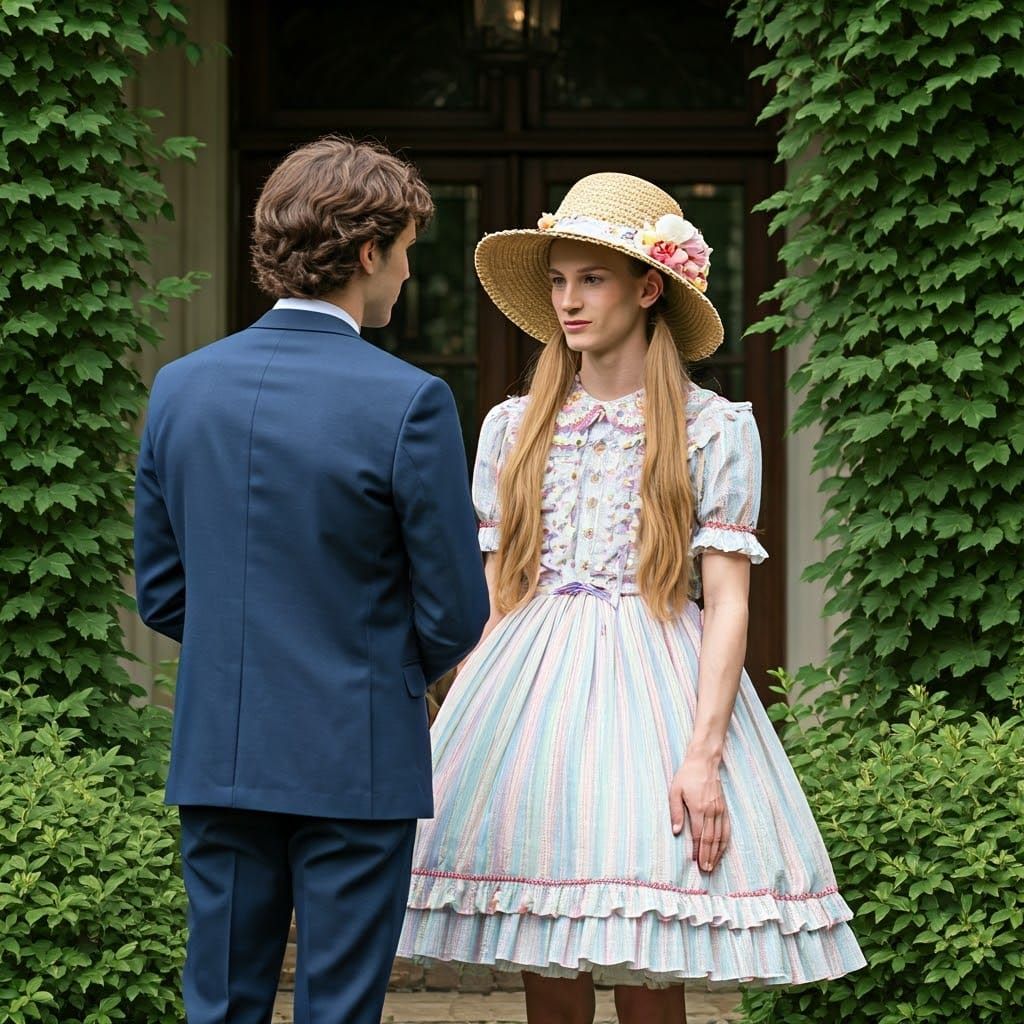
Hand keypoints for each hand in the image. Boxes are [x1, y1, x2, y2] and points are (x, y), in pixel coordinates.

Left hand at [668, 757, 729, 872]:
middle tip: (706, 870)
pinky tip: (722, 849)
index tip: (695, 861)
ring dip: (717, 852)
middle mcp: (711, 811)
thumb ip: (676, 812)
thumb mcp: (675, 791)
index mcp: (698, 809)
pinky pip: (726, 828)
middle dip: (708, 856)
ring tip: (713, 865)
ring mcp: (720, 810)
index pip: (698, 835)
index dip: (697, 850)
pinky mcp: (724, 808)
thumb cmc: (687, 776)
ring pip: (720, 836)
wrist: (704, 762)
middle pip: (710, 839)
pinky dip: (724, 841)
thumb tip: (676, 831)